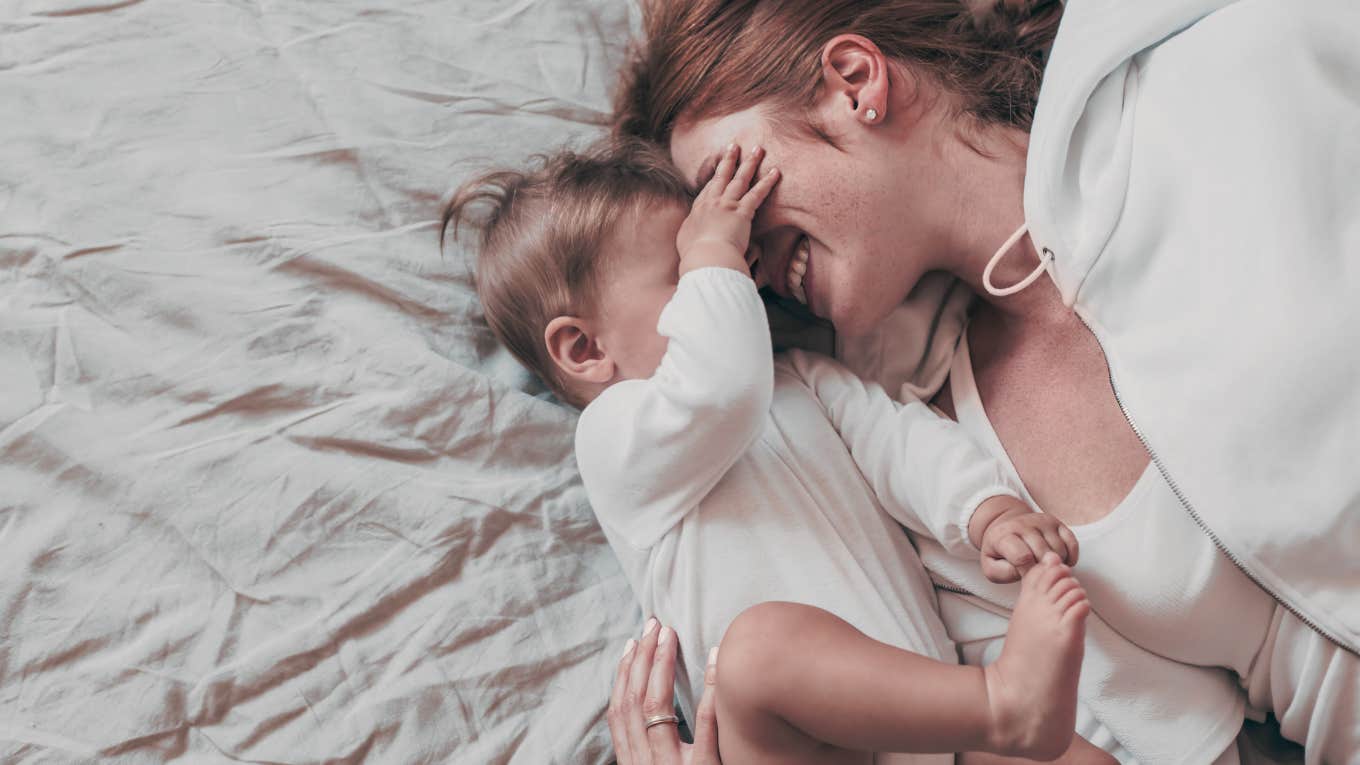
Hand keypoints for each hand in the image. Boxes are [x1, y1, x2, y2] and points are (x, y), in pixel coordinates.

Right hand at [608, 618, 721, 764]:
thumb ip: (651, 747)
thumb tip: (653, 713)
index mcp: (633, 761)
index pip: (619, 712)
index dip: (623, 674)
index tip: (632, 644)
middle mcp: (646, 761)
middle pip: (635, 700)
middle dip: (641, 657)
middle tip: (653, 625)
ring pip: (657, 705)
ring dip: (661, 663)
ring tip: (669, 634)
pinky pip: (705, 722)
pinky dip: (709, 687)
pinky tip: (713, 659)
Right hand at [676, 144, 778, 276]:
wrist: (705, 258)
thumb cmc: (695, 256)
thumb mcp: (686, 242)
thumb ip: (691, 234)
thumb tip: (694, 236)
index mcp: (698, 211)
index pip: (708, 189)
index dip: (714, 177)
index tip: (719, 168)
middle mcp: (711, 203)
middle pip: (721, 176)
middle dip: (729, 159)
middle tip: (734, 146)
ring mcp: (727, 205)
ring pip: (740, 179)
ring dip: (749, 162)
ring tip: (758, 149)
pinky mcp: (742, 212)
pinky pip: (757, 194)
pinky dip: (767, 182)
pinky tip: (776, 171)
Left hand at [974, 497, 1078, 582]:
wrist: (1006, 529)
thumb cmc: (1000, 552)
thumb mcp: (992, 567)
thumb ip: (1004, 573)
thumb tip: (1026, 571)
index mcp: (1003, 535)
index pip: (1022, 557)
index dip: (1026, 572)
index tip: (1024, 574)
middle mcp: (1023, 524)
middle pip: (1043, 555)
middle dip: (1041, 569)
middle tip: (1036, 572)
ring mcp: (1041, 521)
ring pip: (1059, 551)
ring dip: (1055, 565)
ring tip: (1044, 566)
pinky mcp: (1056, 522)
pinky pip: (1071, 544)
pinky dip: (1070, 558)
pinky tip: (1058, 562)